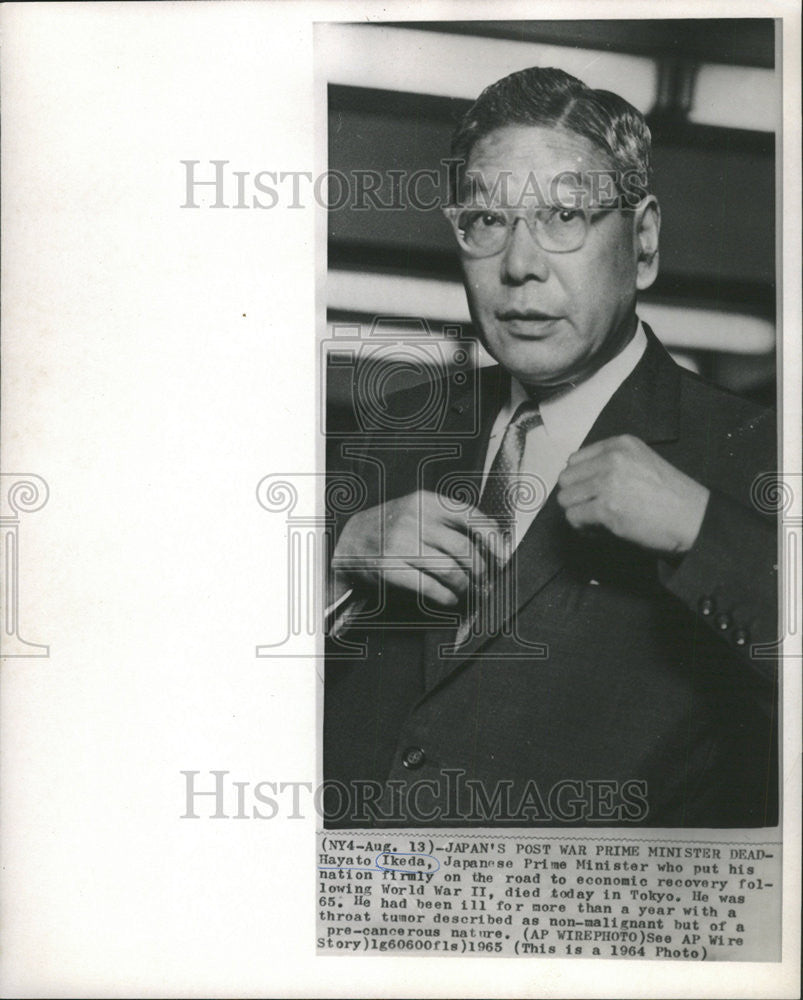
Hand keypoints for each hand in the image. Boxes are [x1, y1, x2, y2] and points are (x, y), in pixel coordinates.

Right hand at [332, 490, 502, 606]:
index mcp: (425, 501)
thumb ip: (449, 521)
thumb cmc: (391, 527)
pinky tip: (449, 598)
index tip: (502, 555)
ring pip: (451, 570)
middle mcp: (414, 519)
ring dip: (466, 586)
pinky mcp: (389, 568)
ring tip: (468, 591)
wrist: (349, 541)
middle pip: (465, 549)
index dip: (493, 539)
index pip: (471, 517)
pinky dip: (447, 597)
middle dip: (481, 570)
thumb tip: (492, 543)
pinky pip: (430, 587)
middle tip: (485, 580)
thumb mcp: (417, 510)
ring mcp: (400, 544)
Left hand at [556, 435, 709, 555]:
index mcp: (620, 444)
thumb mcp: (641, 463)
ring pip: (565, 499)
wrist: (694, 518)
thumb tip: (578, 482)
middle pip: (566, 479)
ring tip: (596, 521)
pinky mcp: (606, 508)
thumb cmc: (671, 496)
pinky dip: (583, 528)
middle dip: (576, 497)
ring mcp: (608, 482)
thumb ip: (611, 464)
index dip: (580, 480)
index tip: (591, 493)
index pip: (575, 460)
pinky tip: (600, 530)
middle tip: (592, 509)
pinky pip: (574, 517)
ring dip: (578, 512)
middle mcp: (612, 459)